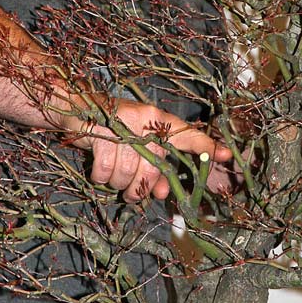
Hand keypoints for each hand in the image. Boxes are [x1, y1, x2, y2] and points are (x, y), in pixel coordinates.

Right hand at [80, 100, 231, 203]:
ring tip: (112, 178)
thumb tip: (163, 193)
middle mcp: (144, 120)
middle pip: (151, 168)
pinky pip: (105, 170)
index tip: (225, 155)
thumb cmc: (113, 130)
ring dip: (118, 183)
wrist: (76, 109)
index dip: (205, 146)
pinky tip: (99, 171)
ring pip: (126, 173)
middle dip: (140, 188)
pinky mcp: (99, 131)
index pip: (186, 134)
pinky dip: (101, 178)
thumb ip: (153, 168)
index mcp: (157, 121)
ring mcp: (121, 124)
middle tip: (132, 193)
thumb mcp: (136, 146)